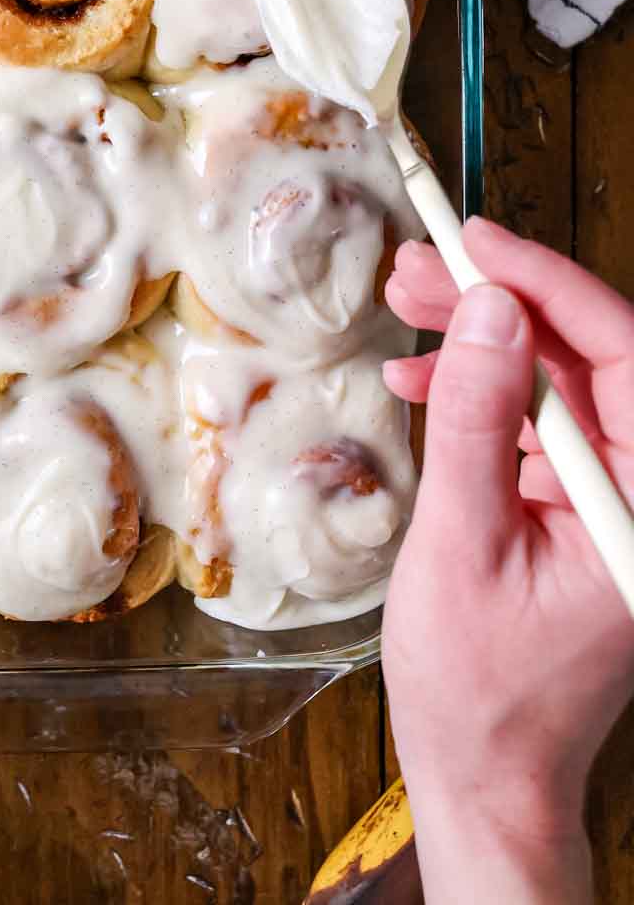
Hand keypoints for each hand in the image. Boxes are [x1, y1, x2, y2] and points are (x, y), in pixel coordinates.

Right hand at [382, 217, 633, 904]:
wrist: (484, 779)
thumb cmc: (478, 689)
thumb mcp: (462, 541)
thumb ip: (476, 418)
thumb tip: (489, 312)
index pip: (627, 360)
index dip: (553, 285)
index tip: (480, 241)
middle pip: (592, 360)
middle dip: (506, 303)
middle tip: (424, 264)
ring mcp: (615, 502)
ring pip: (561, 381)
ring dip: (484, 337)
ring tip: (407, 299)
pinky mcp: (579, 509)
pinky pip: (541, 423)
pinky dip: (483, 392)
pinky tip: (421, 374)